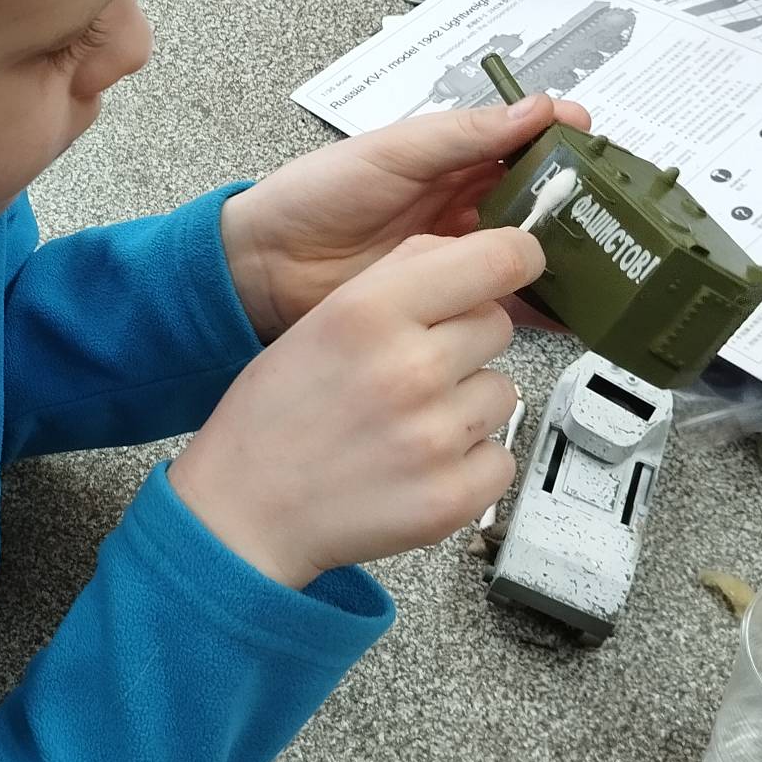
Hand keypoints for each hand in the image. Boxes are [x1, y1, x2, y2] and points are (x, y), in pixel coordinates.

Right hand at [171, 231, 538, 585]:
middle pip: (498, 326)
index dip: (517, 259)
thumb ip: (398, 275)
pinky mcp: (452, 497)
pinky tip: (418, 465)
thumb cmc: (276, 413)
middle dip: (466, 342)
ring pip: (502, 391)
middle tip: (414, 369)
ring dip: (467, 404)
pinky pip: (500, 457)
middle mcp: (409, 369)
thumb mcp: (320, 319)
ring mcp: (435, 437)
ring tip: (408, 423)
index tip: (516, 266)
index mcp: (369, 312)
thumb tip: (471, 251)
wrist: (245, 510)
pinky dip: (469, 463)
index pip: (494, 260)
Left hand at [220, 94, 590, 341]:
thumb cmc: (312, 196)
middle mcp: (464, 205)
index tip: (600, 148)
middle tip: (620, 214)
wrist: (263, 267)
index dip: (565, 145)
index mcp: (451, 158)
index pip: (525, 144)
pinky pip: (507, 301)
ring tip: (610, 260)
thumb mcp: (391, 152)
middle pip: (542, 201)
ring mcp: (459, 254)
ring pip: (532, 251)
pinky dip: (541, 304)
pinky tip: (571, 308)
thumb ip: (463, 134)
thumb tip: (536, 109)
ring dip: (569, 255)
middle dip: (581, 205)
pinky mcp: (449, 300)